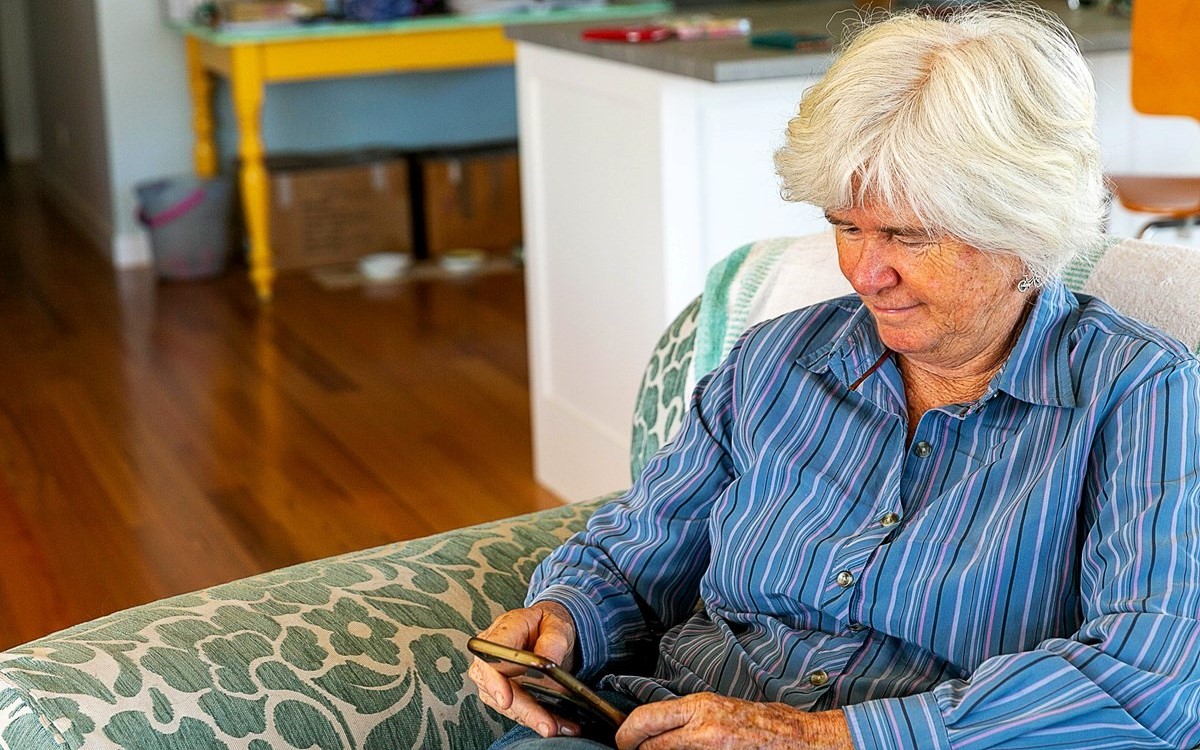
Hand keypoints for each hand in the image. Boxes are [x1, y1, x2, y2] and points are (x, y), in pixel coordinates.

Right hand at [467, 601, 579, 737]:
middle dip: (524, 710)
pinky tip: (557, 724)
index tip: (506, 700)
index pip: (489, 656)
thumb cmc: (548, 624)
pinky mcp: (504, 691)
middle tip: (546, 724)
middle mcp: (492, 653)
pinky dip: (536, 719)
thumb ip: (553, 640)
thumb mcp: (557, 624)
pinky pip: (517, 709)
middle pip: (499, 687)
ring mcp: (495, 675)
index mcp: (504, 630)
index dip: (494, 680)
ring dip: (532, 718)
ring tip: (558, 726)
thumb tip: (548, 662)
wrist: (549, 631)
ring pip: (508, 704)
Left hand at [615, 693, 852, 749]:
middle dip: (634, 746)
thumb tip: (654, 729)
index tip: (623, 740)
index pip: (644, 719)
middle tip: (632, 749)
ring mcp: (710, 747)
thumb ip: (686, 718)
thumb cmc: (760, 723)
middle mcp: (702, 727)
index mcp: (700, 707)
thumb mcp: (717, 709)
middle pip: (647, 740)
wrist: (797, 740)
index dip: (626, 734)